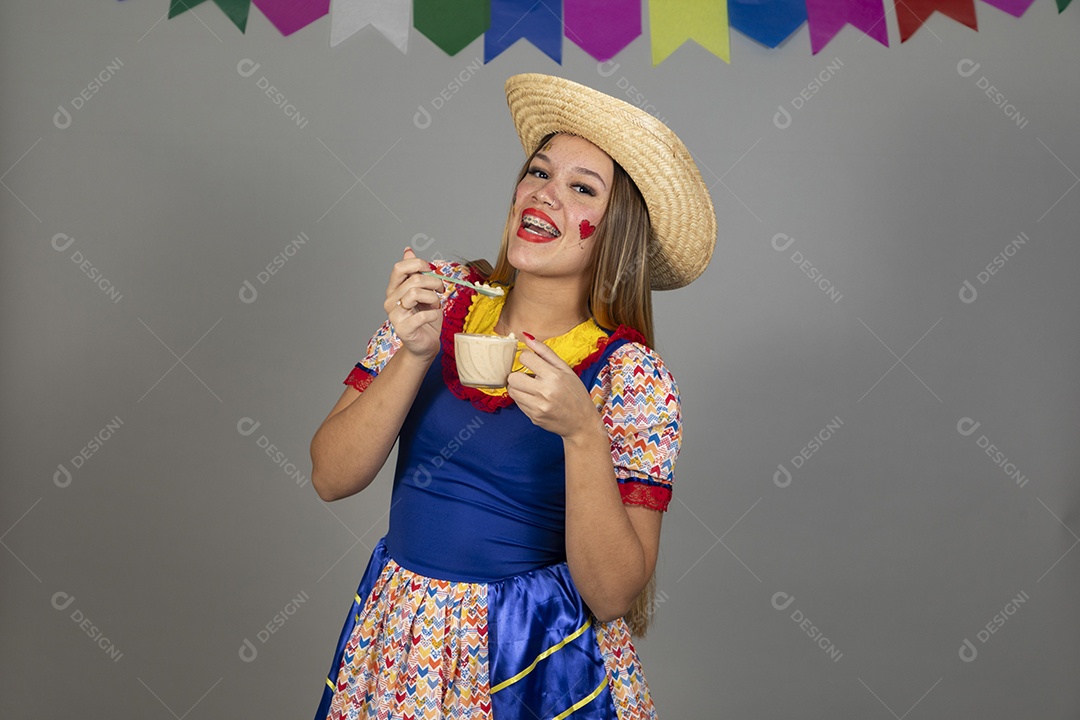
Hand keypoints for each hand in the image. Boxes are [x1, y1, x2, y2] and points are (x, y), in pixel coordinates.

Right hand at [383, 247, 445, 361]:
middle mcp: (390, 301)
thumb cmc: (425, 317)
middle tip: (440, 289)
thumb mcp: (422, 291)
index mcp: (394, 289)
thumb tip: (407, 250)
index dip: (417, 264)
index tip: (430, 269)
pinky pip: (423, 315)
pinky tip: (434, 316)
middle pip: (413, 280)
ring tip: (435, 304)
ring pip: (415, 293)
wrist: (425, 344)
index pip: (398, 268)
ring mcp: (395, 315)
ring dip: (433, 297)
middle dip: (433, 282)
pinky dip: (434, 313)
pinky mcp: (403, 329)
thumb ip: (415, 273)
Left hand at [506, 334, 605, 440]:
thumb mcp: (566, 370)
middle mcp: (545, 392)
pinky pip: (518, 404)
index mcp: (554, 376)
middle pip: (513, 377)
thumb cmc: (576, 394)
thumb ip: (545, 353)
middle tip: (528, 377)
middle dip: (518, 375)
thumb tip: (527, 337)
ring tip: (532, 389)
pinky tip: (536, 400)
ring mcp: (538, 407)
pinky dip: (523, 399)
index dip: (526, 358)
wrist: (582, 423)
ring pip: (512, 391)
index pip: (525, 358)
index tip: (531, 362)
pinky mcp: (534, 417)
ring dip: (518, 388)